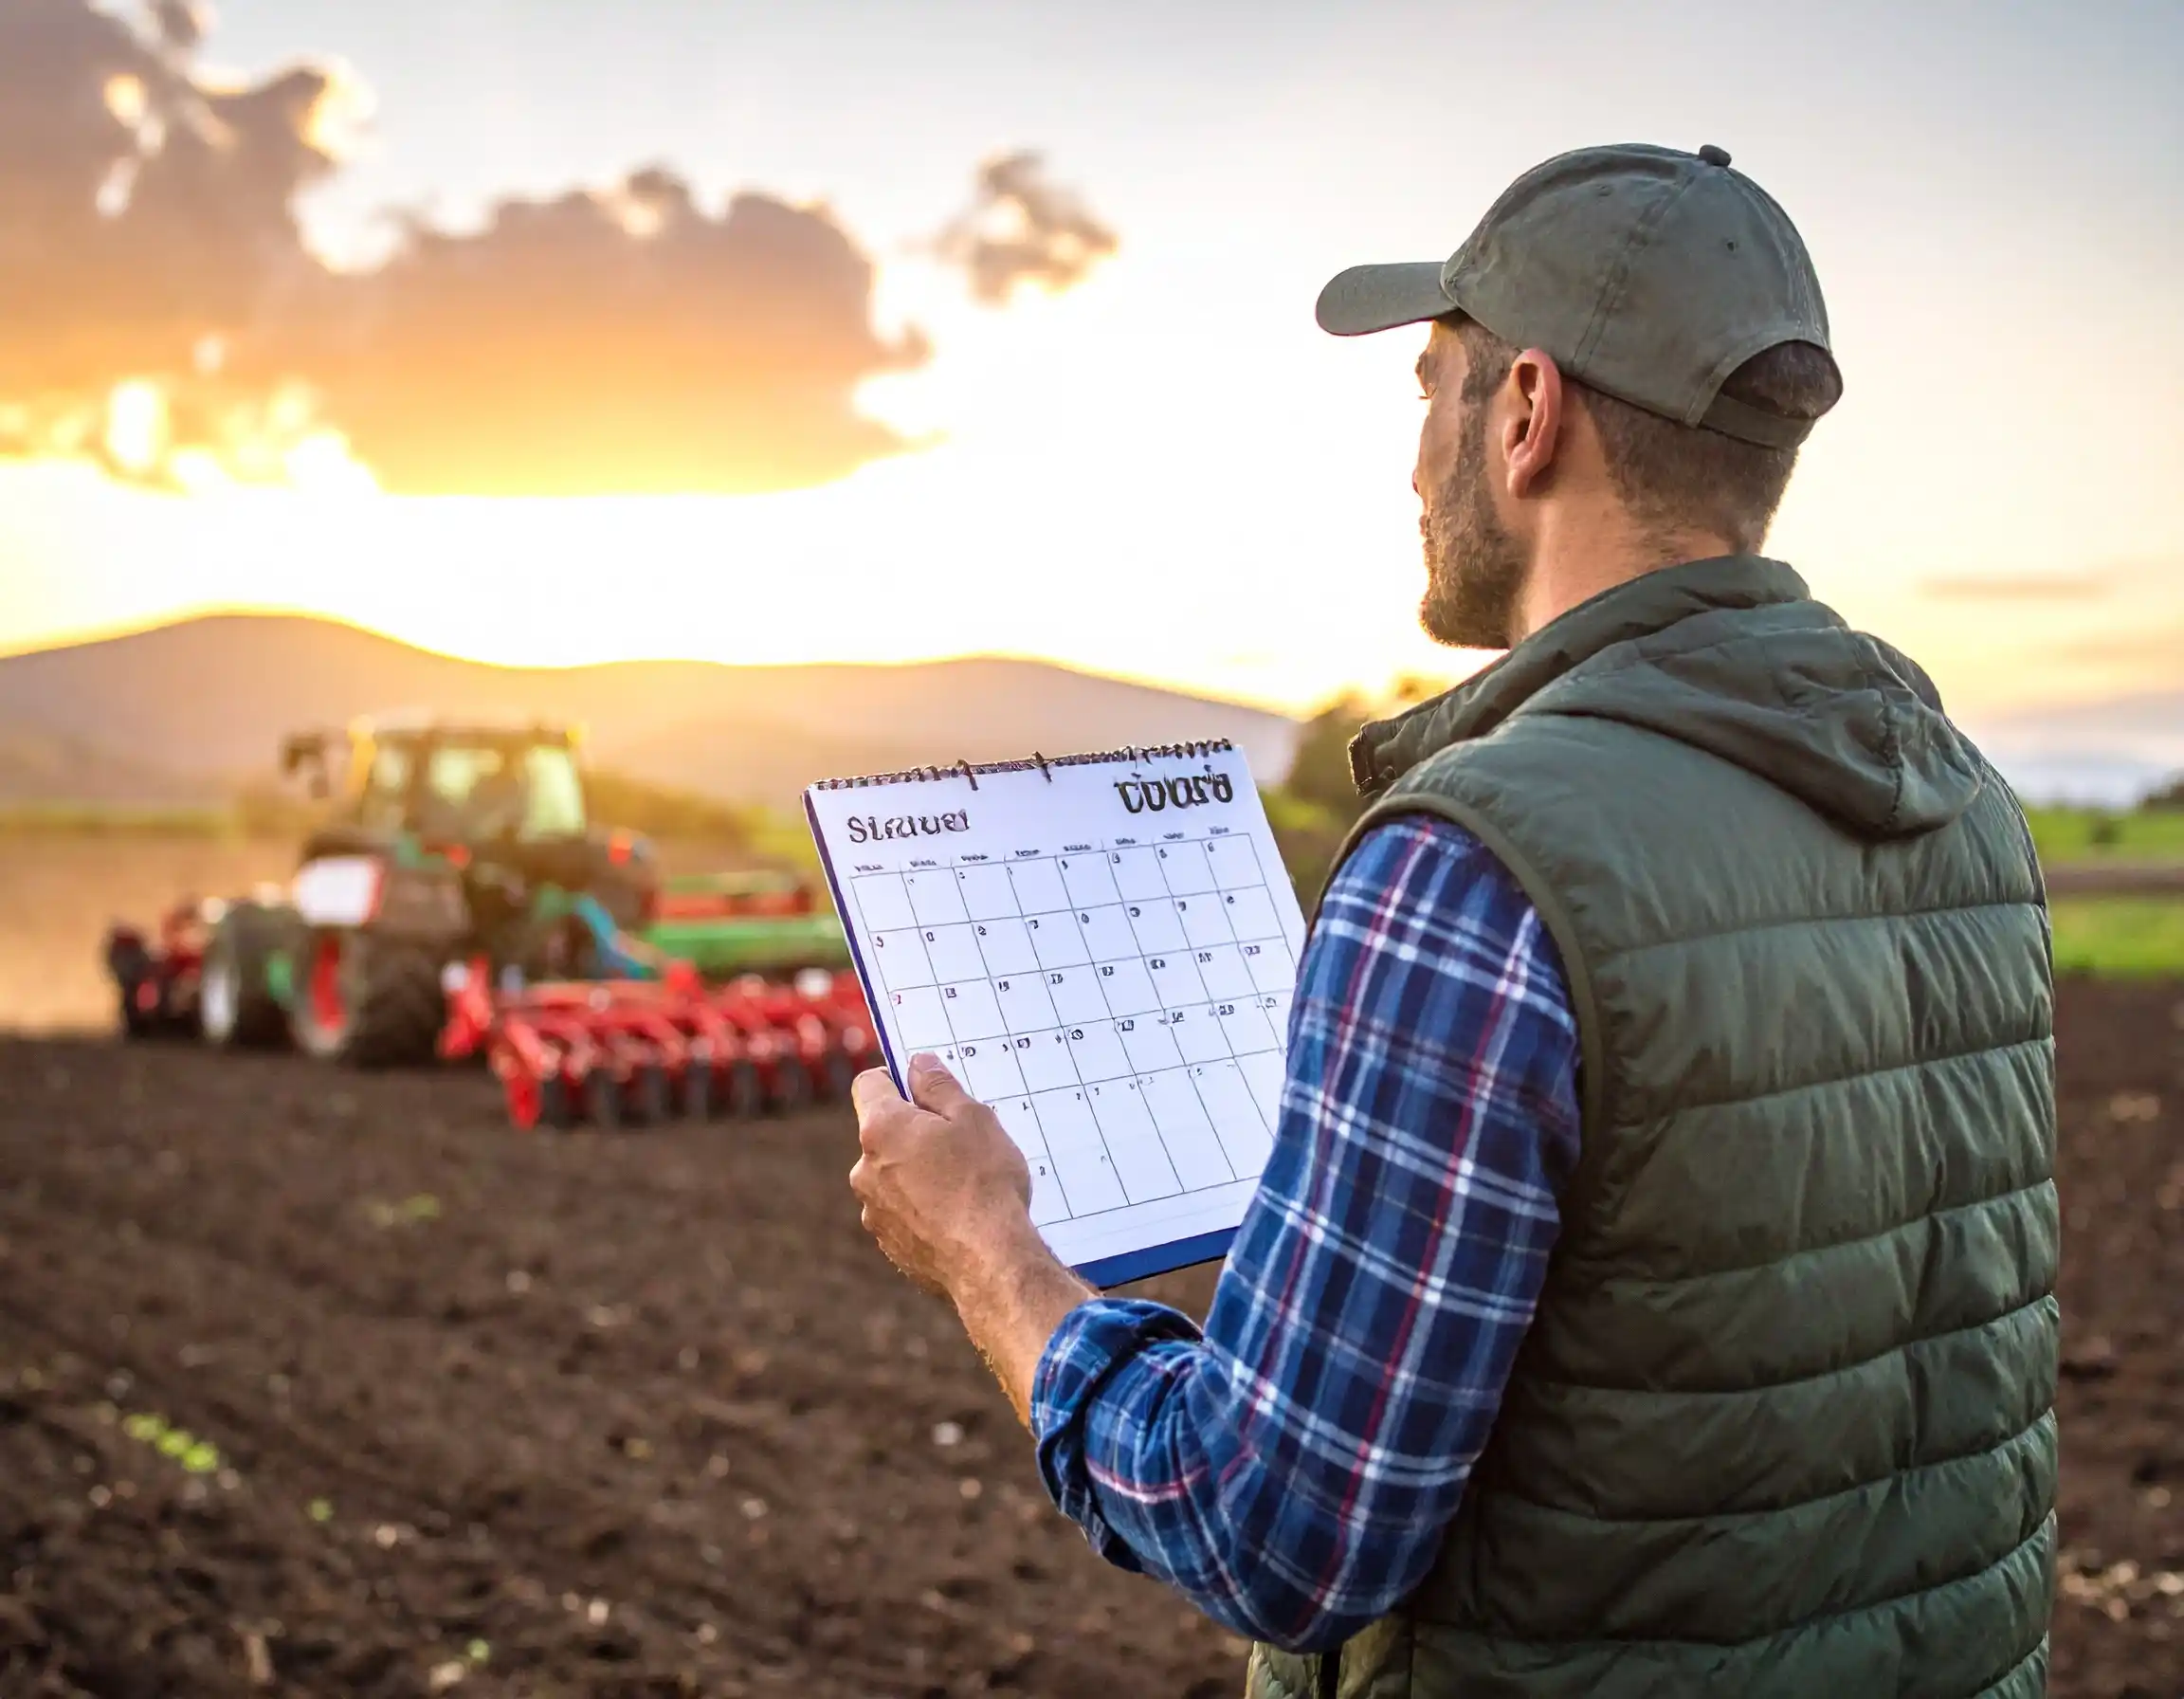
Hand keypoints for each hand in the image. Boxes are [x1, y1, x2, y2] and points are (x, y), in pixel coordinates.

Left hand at [850, 1053, 1036, 1298]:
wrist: (989, 1265)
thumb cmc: (984, 1184)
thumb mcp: (973, 1118)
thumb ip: (939, 1086)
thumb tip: (917, 1064)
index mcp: (880, 1129)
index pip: (870, 1084)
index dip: (897, 1079)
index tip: (925, 1088)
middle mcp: (865, 1170)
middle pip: (883, 1133)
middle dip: (915, 1131)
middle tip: (960, 1141)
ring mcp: (874, 1212)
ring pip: (892, 1176)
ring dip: (918, 1173)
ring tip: (965, 1186)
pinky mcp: (889, 1245)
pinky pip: (902, 1213)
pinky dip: (924, 1210)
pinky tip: (960, 1218)